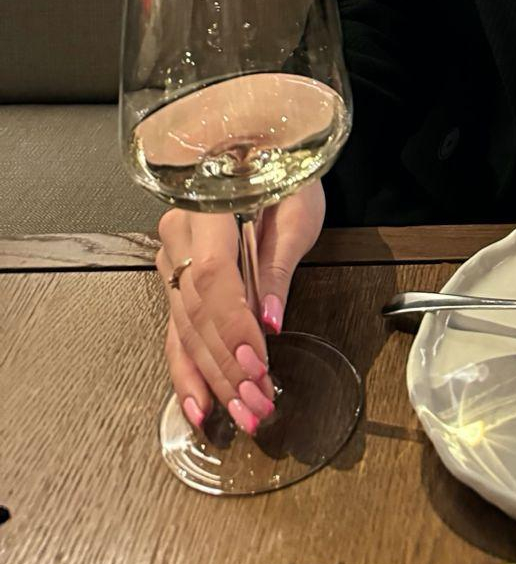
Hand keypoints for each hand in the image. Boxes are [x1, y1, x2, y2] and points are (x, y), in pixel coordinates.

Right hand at [154, 178, 325, 435]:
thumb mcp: (296, 208)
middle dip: (227, 367)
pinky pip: (177, 331)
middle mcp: (177, 235)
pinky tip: (198, 407)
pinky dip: (187, 372)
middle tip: (256, 405)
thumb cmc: (283, 169)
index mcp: (206, 207)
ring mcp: (171, 259)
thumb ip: (279, 264)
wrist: (255, 145)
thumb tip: (270, 322)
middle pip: (197, 312)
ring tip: (237, 417)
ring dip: (211, 379)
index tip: (258, 364)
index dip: (233, 326)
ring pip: (184, 329)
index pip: (214, 277)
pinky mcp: (176, 280)